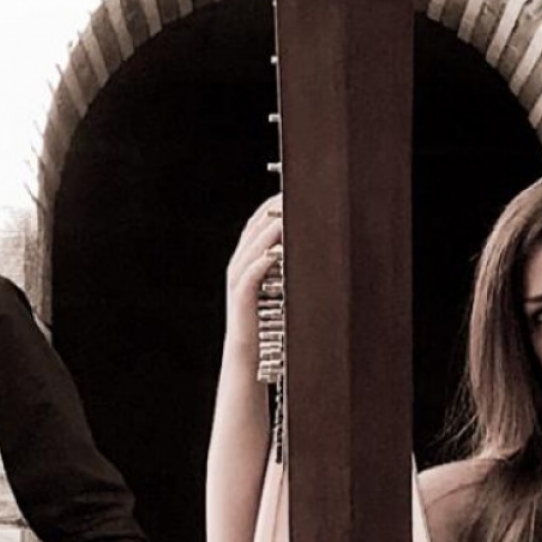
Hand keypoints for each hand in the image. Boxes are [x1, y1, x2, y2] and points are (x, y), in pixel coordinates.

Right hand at [225, 194, 283, 348]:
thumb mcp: (275, 285)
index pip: (256, 222)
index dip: (271, 206)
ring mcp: (238, 279)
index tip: (291, 192)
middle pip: (253, 228)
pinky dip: (265, 259)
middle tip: (292, 196)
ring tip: (288, 217)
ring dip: (270, 231)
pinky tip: (280, 251)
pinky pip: (252, 272)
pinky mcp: (241, 295)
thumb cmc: (264, 317)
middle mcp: (238, 264)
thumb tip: (304, 244)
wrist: (247, 350)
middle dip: (272, 211)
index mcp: (245, 258)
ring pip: (252, 246)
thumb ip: (283, 264)